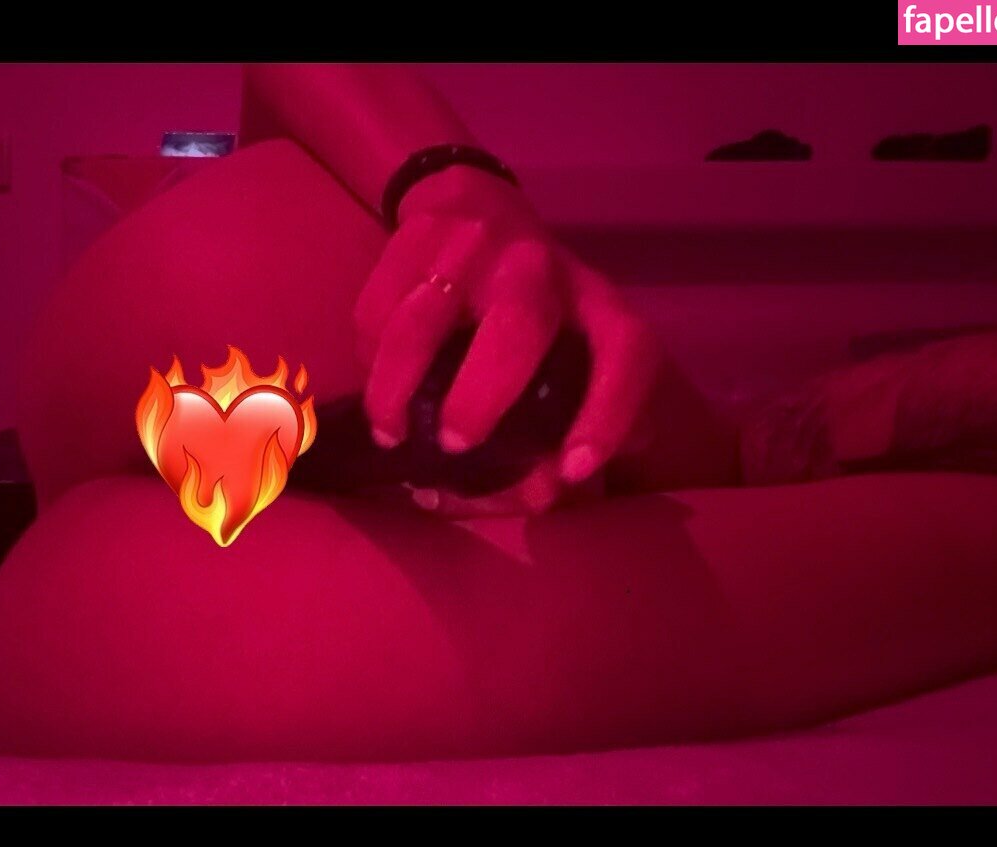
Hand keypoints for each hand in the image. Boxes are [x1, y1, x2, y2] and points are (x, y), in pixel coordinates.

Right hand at [354, 165, 667, 515]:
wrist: (475, 206)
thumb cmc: (533, 311)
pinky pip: (380, 309)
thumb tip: (537, 489)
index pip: (626, 354)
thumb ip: (565, 426)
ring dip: (400, 386)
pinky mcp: (417, 235)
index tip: (572, 469)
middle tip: (457, 445)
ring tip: (393, 433)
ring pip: (425, 319)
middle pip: (521, 326)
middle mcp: (543, 268)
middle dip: (484, 396)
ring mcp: (476, 244)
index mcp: (597, 306)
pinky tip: (378, 384)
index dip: (607, 414)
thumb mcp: (570, 357)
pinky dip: (370, 359)